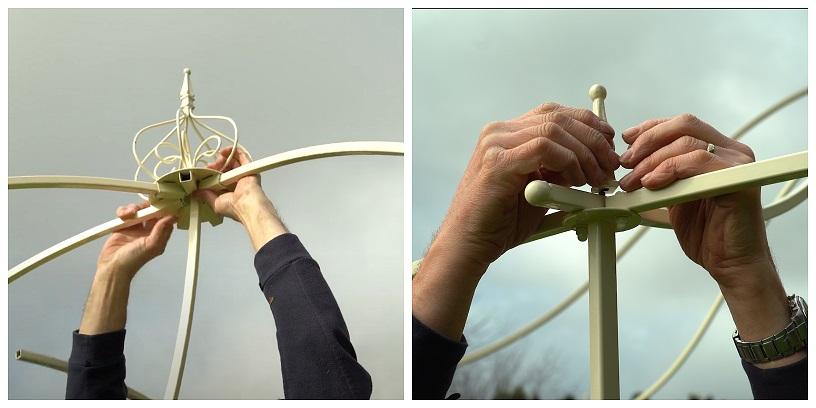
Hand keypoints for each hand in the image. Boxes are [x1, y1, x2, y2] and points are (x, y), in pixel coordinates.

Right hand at [81, 202, 174, 334]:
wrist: (112, 267)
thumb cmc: (133, 261)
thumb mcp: (151, 245)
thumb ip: (161, 231)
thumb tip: (172, 217)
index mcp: (159, 235)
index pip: (166, 218)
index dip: (165, 209)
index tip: (163, 201)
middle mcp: (149, 230)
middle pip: (152, 211)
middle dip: (148, 206)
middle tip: (144, 205)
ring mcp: (136, 227)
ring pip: (138, 210)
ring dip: (134, 208)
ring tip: (130, 214)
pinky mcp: (123, 226)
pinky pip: (125, 213)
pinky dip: (124, 212)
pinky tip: (123, 217)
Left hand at [195, 147, 287, 249]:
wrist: (245, 205)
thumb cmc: (233, 207)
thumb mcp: (214, 202)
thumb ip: (205, 195)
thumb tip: (196, 192)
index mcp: (229, 189)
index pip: (219, 177)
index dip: (211, 172)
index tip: (204, 171)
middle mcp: (236, 181)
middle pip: (225, 167)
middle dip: (216, 164)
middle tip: (211, 166)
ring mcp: (242, 174)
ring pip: (233, 160)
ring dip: (224, 157)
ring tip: (218, 157)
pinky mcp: (248, 167)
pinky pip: (242, 155)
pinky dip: (234, 150)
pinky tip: (226, 151)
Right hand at [434, 103, 617, 270]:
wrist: (469, 243)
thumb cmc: (501, 220)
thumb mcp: (540, 188)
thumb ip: (560, 169)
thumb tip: (596, 161)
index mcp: (507, 134)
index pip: (554, 112)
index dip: (587, 123)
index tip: (608, 142)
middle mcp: (499, 132)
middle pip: (558, 116)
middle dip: (593, 138)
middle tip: (610, 163)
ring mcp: (495, 144)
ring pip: (554, 129)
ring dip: (584, 153)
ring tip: (596, 178)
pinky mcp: (497, 162)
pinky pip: (543, 148)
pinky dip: (567, 162)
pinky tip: (574, 181)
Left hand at [619, 114, 800, 366]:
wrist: (729, 263)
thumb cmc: (706, 233)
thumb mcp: (672, 196)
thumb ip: (659, 174)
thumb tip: (628, 163)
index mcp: (717, 150)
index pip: (681, 124)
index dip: (650, 128)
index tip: (626, 141)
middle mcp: (730, 152)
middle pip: (683, 126)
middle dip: (647, 142)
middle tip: (625, 162)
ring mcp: (737, 164)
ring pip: (687, 143)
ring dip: (652, 161)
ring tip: (633, 181)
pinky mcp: (739, 180)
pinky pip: (699, 162)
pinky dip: (671, 169)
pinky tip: (652, 182)